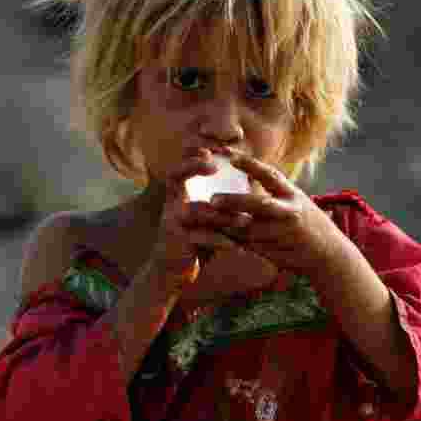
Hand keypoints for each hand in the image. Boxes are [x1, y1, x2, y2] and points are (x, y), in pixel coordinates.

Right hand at [147, 150, 250, 290]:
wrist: (172, 270)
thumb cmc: (194, 238)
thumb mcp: (205, 215)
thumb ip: (220, 199)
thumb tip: (249, 178)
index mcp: (178, 194)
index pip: (182, 165)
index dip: (193, 155)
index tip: (212, 149)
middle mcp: (171, 203)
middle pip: (174, 175)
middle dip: (193, 167)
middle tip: (214, 166)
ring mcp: (171, 222)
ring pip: (197, 212)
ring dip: (223, 216)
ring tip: (245, 220)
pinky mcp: (176, 241)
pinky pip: (200, 238)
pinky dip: (220, 242)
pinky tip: (237, 247)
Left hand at [207, 152, 343, 275]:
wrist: (328, 254)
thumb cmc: (306, 222)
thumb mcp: (296, 200)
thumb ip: (274, 191)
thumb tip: (244, 173)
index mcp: (292, 195)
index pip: (270, 175)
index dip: (249, 164)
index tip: (229, 156)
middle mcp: (289, 212)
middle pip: (260, 204)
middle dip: (235, 201)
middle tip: (212, 199)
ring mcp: (283, 234)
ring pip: (249, 230)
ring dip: (226, 225)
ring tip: (205, 219)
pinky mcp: (275, 252)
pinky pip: (247, 246)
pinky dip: (230, 240)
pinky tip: (213, 235)